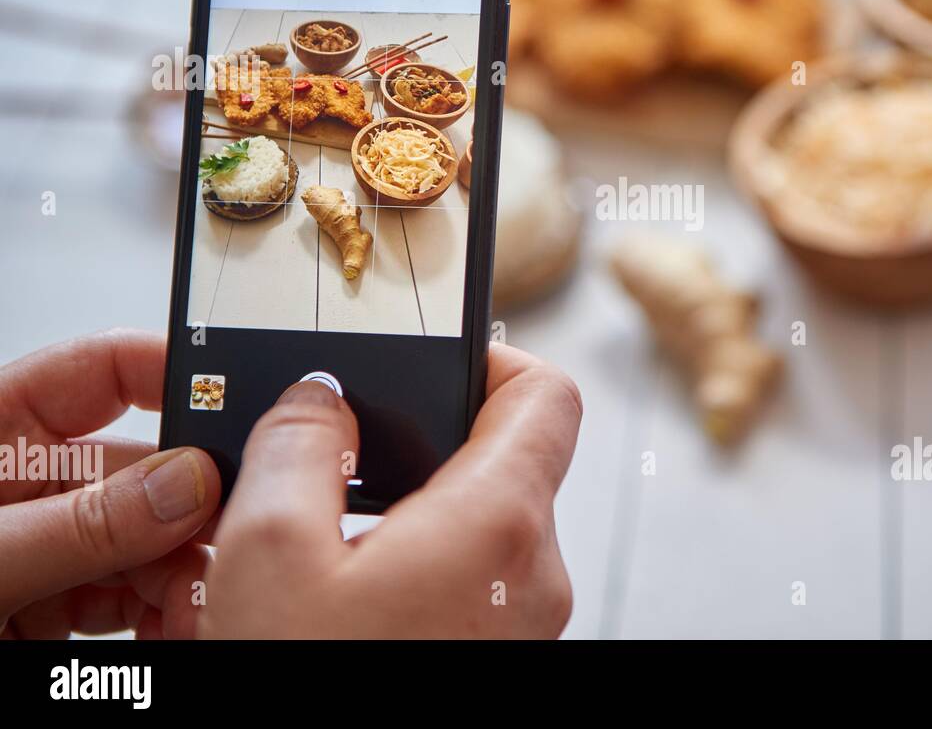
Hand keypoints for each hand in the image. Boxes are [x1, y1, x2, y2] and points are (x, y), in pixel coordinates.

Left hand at [0, 330, 220, 638]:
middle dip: (193, 504)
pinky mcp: (51, 602)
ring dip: (184, 569)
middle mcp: (23, 482)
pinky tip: (177, 622)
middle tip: (230, 532)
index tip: (232, 394)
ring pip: (149, 538)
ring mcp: (44, 544)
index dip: (169, 369)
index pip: (99, 371)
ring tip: (199, 600)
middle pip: (144, 467)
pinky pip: (130, 593)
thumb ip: (79, 523)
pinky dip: (162, 610)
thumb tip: (185, 484)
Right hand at [200, 343, 581, 637]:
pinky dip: (423, 568)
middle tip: (346, 457)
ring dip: (416, 515)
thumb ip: (298, 446)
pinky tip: (352, 597)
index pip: (548, 394)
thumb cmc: (312, 687)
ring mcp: (525, 624)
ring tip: (333, 539)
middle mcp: (534, 572)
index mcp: (498, 520)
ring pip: (485, 526)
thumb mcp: (268, 554)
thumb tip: (320, 398)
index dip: (496, 359)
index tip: (437, 361)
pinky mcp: (502, 657)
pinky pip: (477, 583)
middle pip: (508, 459)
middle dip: (426, 448)